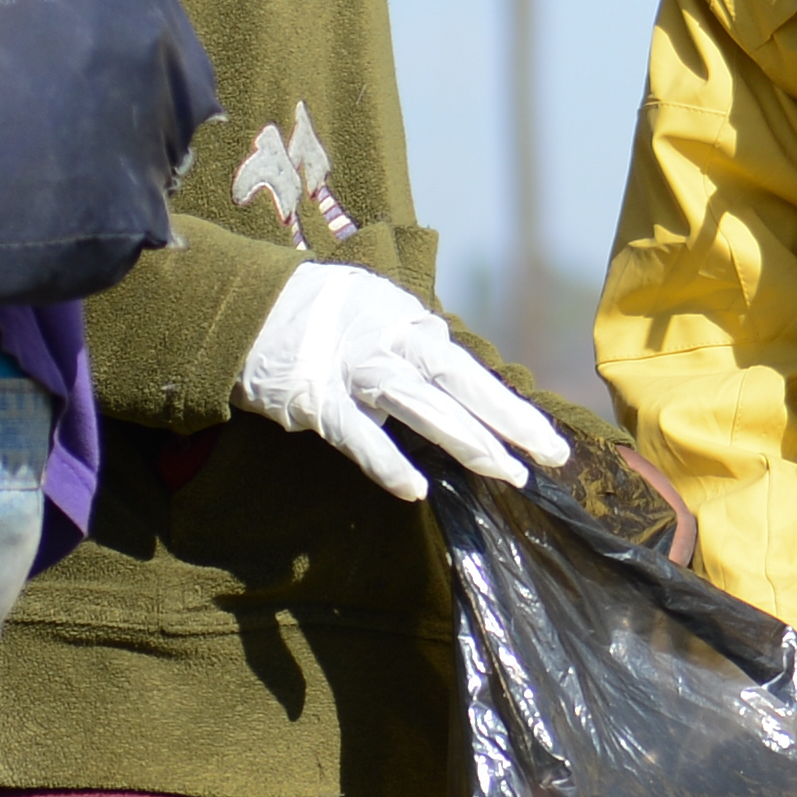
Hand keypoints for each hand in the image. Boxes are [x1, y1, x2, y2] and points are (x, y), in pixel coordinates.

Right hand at [237, 261, 568, 501]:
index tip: (548, 440)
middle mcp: (389, 344)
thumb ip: (418, 345)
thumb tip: (459, 372)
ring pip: (418, 404)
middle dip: (507, 420)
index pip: (470, 370)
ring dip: (463, 437)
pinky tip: (415, 489)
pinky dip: (386, 462)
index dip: (511, 406)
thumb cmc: (322, 316)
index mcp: (408, 325)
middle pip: (459, 382)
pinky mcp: (318, 401)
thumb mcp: (379, 314)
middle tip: (548, 455)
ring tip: (504, 470)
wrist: (248, 308)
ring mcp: (354, 371)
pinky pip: (357, 436)